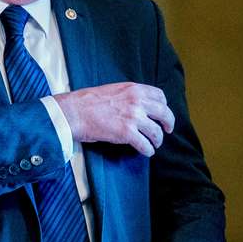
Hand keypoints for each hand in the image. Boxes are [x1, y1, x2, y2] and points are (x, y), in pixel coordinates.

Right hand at [54, 82, 174, 156]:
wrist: (74, 112)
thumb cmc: (88, 102)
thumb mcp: (114, 90)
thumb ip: (129, 96)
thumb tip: (140, 106)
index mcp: (134, 89)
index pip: (160, 96)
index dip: (164, 106)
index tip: (162, 113)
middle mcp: (137, 101)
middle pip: (164, 113)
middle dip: (168, 123)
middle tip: (167, 130)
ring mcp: (133, 117)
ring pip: (156, 131)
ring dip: (157, 140)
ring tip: (154, 144)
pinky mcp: (127, 133)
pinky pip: (145, 145)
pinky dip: (148, 150)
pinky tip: (146, 152)